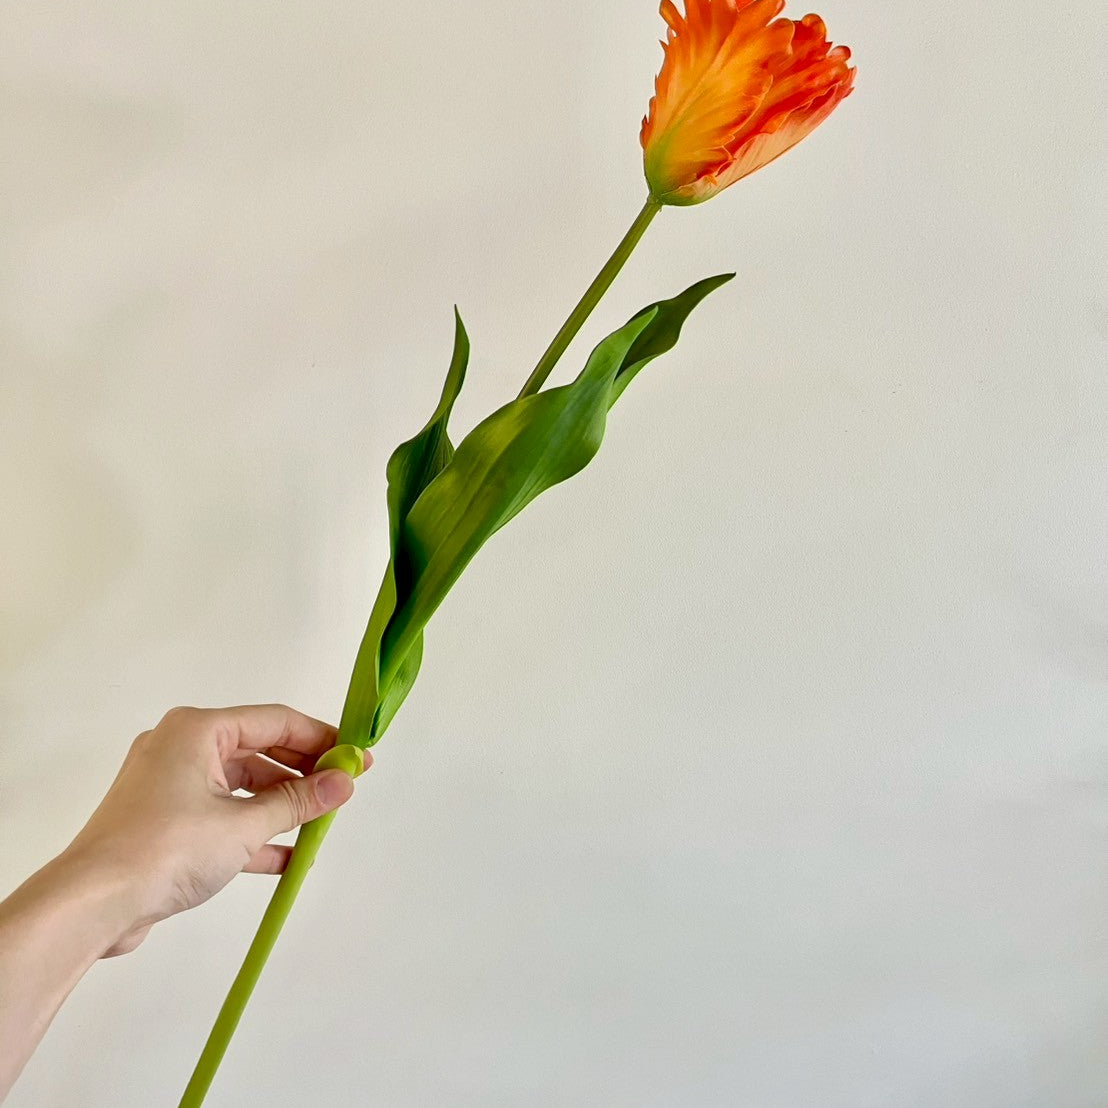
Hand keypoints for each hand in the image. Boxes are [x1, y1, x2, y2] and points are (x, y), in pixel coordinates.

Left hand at [60, 704, 369, 956]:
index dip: (321, 739)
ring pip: (241, 786)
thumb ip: (298, 801)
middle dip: (303, 773)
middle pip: (259, 751)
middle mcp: (181, 748)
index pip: (275, 721)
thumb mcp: (244, 825)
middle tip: (343, 789)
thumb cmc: (164, 850)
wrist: (92, 905)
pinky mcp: (165, 822)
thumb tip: (343, 783)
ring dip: (280, 806)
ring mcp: (170, 786)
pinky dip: (253, 831)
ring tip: (320, 824)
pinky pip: (222, 815)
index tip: (356, 757)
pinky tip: (286, 855)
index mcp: (197, 730)